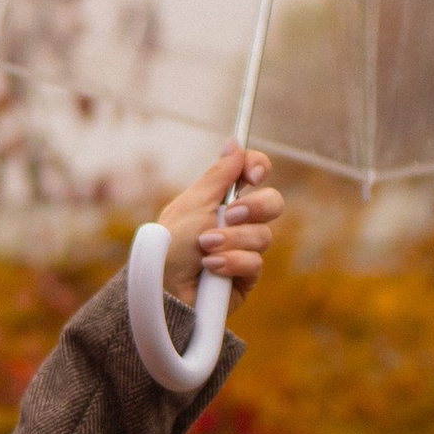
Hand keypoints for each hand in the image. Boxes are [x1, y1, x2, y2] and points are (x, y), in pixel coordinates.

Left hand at [156, 147, 282, 307]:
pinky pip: (255, 263)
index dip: (258, 166)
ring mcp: (242, 250)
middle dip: (254, 207)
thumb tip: (234, 142)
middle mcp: (234, 223)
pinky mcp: (245, 278)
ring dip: (232, 240)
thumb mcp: (192, 205)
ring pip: (263, 235)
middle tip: (230, 215)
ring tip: (204, 249)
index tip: (254, 174)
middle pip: (272, 203)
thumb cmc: (168, 248)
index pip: (252, 173)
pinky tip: (211, 268)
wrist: (161, 291)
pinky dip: (231, 262)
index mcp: (219, 199)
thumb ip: (218, 176)